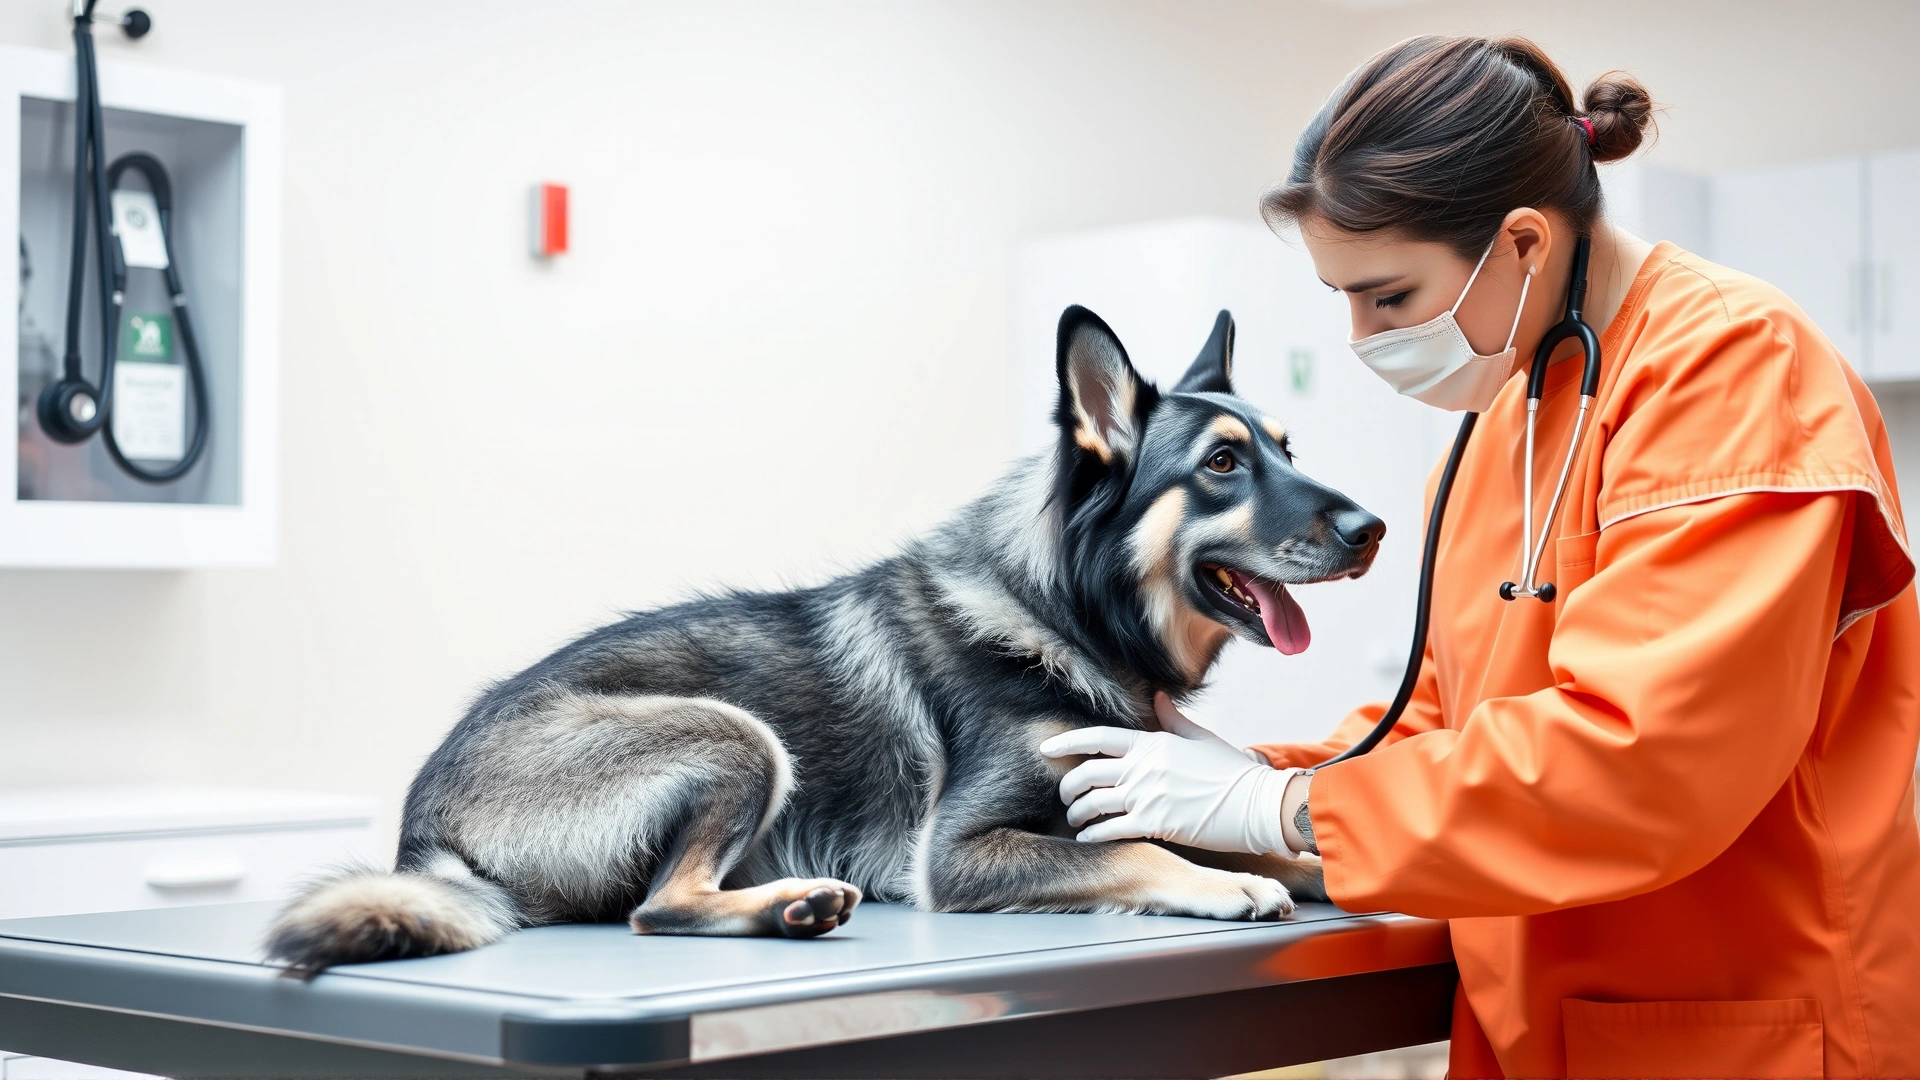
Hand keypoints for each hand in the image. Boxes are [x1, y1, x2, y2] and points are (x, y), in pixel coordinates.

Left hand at [1038, 693, 1300, 855]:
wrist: (1256, 803)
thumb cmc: (1232, 771)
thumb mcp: (1201, 739)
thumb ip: (1173, 721)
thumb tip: (1157, 698)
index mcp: (1153, 743)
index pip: (1098, 738)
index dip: (1067, 742)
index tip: (1046, 748)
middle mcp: (1144, 767)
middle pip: (1087, 773)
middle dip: (1068, 786)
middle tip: (1064, 796)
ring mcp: (1148, 795)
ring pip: (1093, 803)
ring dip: (1078, 813)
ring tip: (1075, 820)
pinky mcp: (1155, 823)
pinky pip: (1110, 829)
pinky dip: (1093, 835)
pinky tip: (1086, 839)